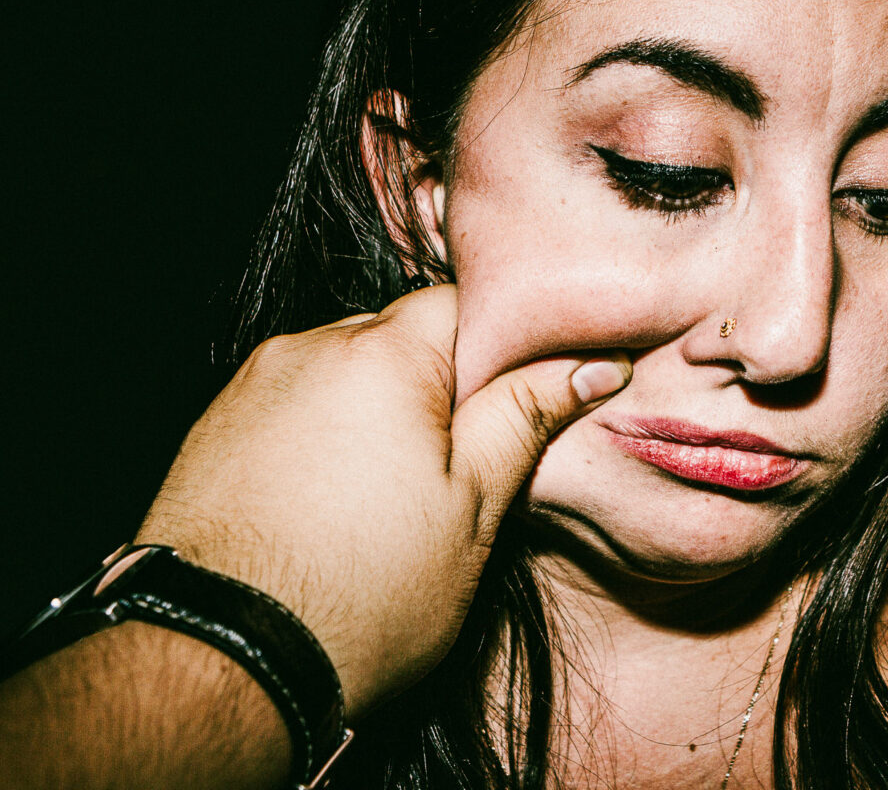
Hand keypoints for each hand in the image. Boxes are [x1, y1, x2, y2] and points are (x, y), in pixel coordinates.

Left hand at [136, 284, 629, 714]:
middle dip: (436, 383)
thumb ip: (526, 417)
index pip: (462, 304)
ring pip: (345, 371)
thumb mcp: (473, 507)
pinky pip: (293, 404)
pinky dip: (322, 435)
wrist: (222, 664)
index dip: (501, 350)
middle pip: (399, 336)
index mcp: (381, 355)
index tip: (517, 406)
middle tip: (458, 466)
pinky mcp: (215, 429)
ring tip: (386, 494)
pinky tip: (331, 502)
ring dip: (375, 409)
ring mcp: (253, 387)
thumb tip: (591, 362)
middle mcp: (309, 349)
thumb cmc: (362, 593)